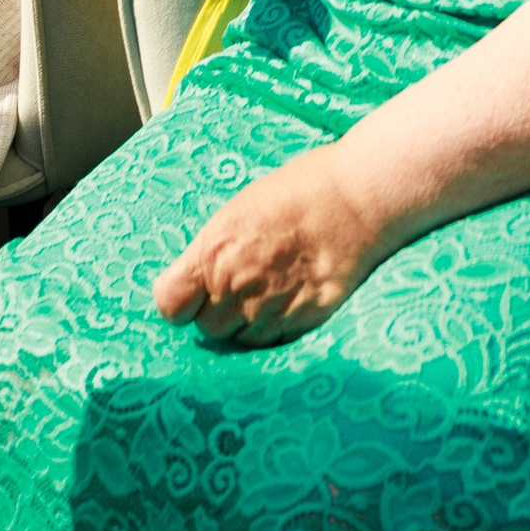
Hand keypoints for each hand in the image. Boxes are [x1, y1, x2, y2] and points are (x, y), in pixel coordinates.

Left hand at [154, 146, 383, 347]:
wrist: (360, 197)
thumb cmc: (300, 190)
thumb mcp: (240, 210)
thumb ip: (214, 250)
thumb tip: (198, 277)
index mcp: (214, 251)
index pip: (169, 304)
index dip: (180, 301)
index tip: (190, 294)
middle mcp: (237, 285)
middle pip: (207, 327)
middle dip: (218, 311)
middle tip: (241, 287)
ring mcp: (271, 307)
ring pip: (242, 338)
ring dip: (249, 322)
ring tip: (271, 290)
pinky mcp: (304, 319)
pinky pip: (275, 340)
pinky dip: (278, 327)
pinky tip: (291, 298)